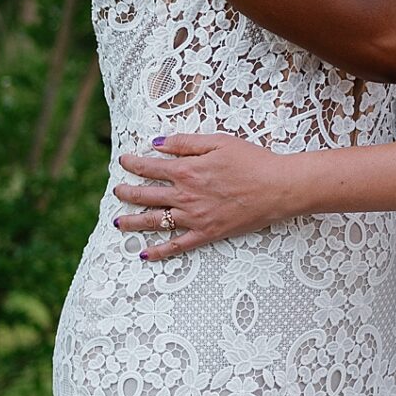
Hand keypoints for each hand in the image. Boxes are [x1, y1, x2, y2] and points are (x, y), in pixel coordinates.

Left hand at [114, 135, 292, 258]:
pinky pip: (178, 245)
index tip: (123, 162)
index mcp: (186, 171)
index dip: (133, 164)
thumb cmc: (252, 161)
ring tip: (118, 222)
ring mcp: (194, 217)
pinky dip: (159, 251)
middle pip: (146, 195)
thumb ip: (185, 143)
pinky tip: (145, 253)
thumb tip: (156, 144)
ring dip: (133, 222)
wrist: (277, 188)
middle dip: (127, 193)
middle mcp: (185, 196)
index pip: (149, 167)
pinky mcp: (207, 233)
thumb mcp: (218, 142)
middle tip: (117, 191)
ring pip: (154, 221)